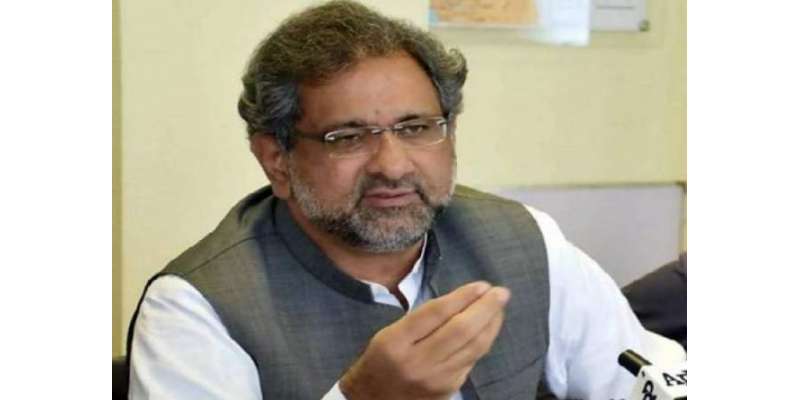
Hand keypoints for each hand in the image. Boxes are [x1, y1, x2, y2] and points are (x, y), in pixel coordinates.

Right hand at [340, 281, 510, 399]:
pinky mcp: (449, 389)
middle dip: (485, 308)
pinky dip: (484, 340)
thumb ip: (423, 319)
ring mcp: (436, 379)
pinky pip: (472, 360)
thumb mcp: (390, 333)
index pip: (435, 313)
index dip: (462, 297)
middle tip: (501, 292)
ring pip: (473, 347)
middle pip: (460, 330)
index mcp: (396, 342)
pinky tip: (489, 328)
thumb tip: (464, 299)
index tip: (482, 285)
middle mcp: (417, 362)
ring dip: (491, 324)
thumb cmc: (382, 360)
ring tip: (499, 307)